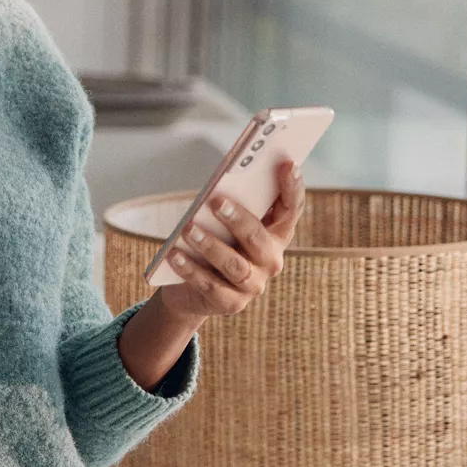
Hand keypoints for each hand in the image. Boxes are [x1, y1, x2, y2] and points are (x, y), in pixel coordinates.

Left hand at [159, 158, 306, 320]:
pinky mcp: (230, 303)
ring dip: (210, 245)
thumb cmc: (213, 241)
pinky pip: (210, 285)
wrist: (192, 288)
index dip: (293, 187)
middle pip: (258, 238)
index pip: (292, 209)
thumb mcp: (223, 223)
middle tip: (217, 201)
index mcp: (276, 234)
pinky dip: (190, 269)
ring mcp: (253, 285)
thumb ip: (230, 203)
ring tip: (188, 229)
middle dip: (238, 219)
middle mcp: (270, 260)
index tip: (287, 163)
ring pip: (234, 265)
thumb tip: (220, 183)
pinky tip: (174, 255)